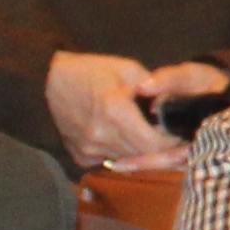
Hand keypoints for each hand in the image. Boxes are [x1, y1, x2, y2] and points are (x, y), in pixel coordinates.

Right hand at [44, 52, 225, 171]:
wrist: (47, 80)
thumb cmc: (90, 70)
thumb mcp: (126, 69)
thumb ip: (153, 86)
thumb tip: (173, 102)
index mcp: (114, 111)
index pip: (155, 142)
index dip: (172, 142)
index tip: (182, 134)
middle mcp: (101, 135)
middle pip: (143, 154)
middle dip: (160, 148)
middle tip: (172, 137)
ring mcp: (89, 148)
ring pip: (128, 160)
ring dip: (141, 151)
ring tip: (149, 134)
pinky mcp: (81, 156)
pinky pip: (110, 160)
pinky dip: (120, 152)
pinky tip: (122, 136)